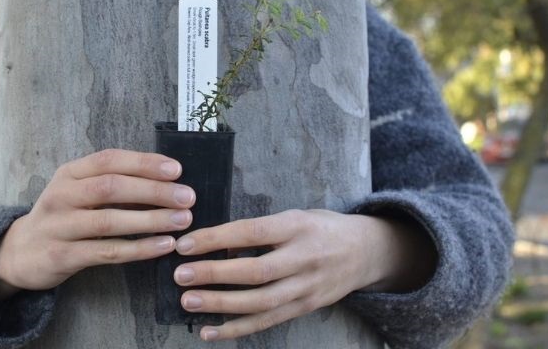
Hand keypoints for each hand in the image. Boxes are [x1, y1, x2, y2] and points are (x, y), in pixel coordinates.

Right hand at [0, 149, 195, 306]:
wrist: (20, 252)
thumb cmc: (63, 217)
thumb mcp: (78, 191)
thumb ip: (113, 182)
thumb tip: (167, 179)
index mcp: (69, 173)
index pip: (109, 160)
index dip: (144, 163)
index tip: (176, 170)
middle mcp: (61, 195)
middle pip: (111, 187)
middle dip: (153, 191)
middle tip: (187, 197)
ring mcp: (59, 226)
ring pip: (110, 221)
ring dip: (150, 220)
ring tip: (182, 221)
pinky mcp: (62, 256)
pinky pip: (107, 251)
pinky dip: (139, 248)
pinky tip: (164, 245)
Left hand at [173, 209, 435, 340]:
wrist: (366, 252)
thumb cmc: (320, 228)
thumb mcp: (295, 216)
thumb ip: (260, 229)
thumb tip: (214, 243)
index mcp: (297, 226)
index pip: (252, 233)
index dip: (216, 239)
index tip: (185, 244)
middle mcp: (304, 258)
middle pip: (256, 272)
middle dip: (215, 275)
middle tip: (181, 275)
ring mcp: (306, 288)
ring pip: (261, 303)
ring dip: (221, 305)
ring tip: (188, 301)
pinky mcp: (304, 308)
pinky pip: (267, 322)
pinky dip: (236, 330)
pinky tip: (208, 331)